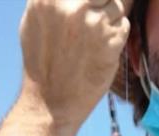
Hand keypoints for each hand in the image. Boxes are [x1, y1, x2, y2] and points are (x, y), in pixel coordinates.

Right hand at [19, 0, 131, 127]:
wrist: (51, 103)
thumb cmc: (42, 62)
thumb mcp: (35, 17)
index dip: (93, 0)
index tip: (91, 8)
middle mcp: (72, 5)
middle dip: (101, 4)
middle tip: (92, 25)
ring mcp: (93, 24)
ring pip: (116, 6)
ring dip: (110, 21)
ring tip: (93, 42)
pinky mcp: (110, 42)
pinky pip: (123, 26)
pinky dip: (116, 37)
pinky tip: (100, 52)